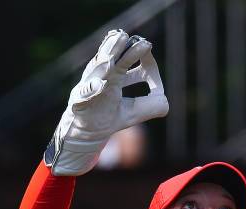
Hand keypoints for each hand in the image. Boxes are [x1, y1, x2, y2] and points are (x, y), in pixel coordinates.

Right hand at [45, 29, 168, 175]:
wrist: (87, 134)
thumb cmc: (110, 117)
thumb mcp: (137, 110)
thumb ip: (154, 102)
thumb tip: (164, 95)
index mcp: (113, 77)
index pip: (124, 60)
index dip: (136, 54)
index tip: (146, 46)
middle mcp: (101, 78)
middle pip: (109, 60)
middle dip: (117, 49)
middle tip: (125, 37)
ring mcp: (90, 89)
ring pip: (97, 72)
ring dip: (105, 62)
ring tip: (110, 56)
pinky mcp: (82, 102)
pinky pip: (85, 94)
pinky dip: (91, 89)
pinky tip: (99, 85)